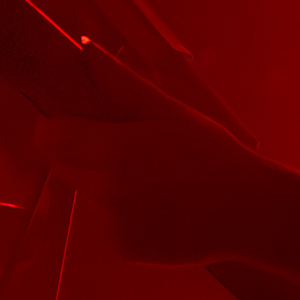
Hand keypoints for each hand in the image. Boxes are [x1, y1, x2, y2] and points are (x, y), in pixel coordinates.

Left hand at [37, 46, 270, 265]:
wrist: (248, 211)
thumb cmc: (214, 153)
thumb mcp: (172, 111)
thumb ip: (123, 84)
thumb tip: (86, 50)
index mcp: (116, 150)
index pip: (50, 138)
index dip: (54, 126)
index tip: (73, 119)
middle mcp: (106, 192)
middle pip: (64, 166)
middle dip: (81, 152)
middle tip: (123, 144)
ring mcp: (112, 226)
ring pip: (86, 195)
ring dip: (102, 183)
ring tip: (149, 177)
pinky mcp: (122, 249)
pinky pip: (105, 223)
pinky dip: (120, 211)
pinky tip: (157, 203)